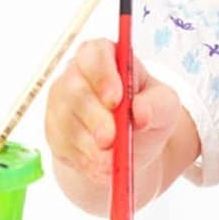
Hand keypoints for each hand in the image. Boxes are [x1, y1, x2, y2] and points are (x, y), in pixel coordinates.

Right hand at [44, 37, 183, 185]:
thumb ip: (157, 104)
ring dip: (89, 144)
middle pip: (74, 90)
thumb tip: (140, 112)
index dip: (102, 75)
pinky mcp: (54, 131)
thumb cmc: (149, 112)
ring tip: (112, 160)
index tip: (116, 100)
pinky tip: (101, 166)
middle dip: (94, 117)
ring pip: (65, 121)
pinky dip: (83, 159)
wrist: (130, 145)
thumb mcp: (165, 105)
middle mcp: (77, 75)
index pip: (94, 54)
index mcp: (105, 56)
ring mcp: (60, 103)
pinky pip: (62, 145)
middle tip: (111, 139)